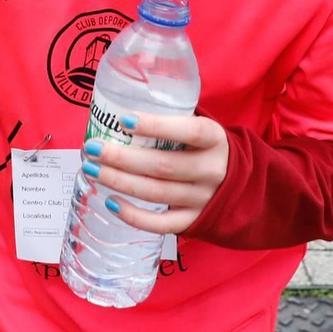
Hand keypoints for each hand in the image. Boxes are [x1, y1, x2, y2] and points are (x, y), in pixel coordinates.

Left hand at [82, 112, 229, 235]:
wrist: (241, 185)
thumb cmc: (206, 147)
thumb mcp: (202, 125)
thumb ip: (173, 117)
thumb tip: (120, 107)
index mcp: (214, 139)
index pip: (188, 131)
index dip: (155, 126)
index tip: (123, 120)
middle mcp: (211, 170)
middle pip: (162, 166)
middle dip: (122, 158)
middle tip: (91, 148)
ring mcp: (202, 199)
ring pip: (156, 193)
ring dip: (119, 182)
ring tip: (91, 169)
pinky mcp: (193, 221)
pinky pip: (161, 224)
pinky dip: (133, 216)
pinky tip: (110, 202)